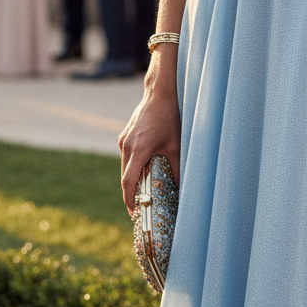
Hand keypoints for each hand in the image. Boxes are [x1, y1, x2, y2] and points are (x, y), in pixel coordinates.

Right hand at [119, 75, 181, 214]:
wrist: (159, 93)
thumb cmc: (170, 118)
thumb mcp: (176, 145)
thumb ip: (177, 168)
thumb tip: (182, 187)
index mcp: (139, 150)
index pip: (128, 182)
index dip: (130, 200)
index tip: (134, 213)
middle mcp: (127, 146)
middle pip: (125, 177)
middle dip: (131, 193)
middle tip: (140, 207)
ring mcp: (124, 140)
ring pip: (125, 167)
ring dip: (132, 179)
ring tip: (142, 192)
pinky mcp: (124, 136)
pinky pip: (126, 157)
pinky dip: (132, 167)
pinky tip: (143, 171)